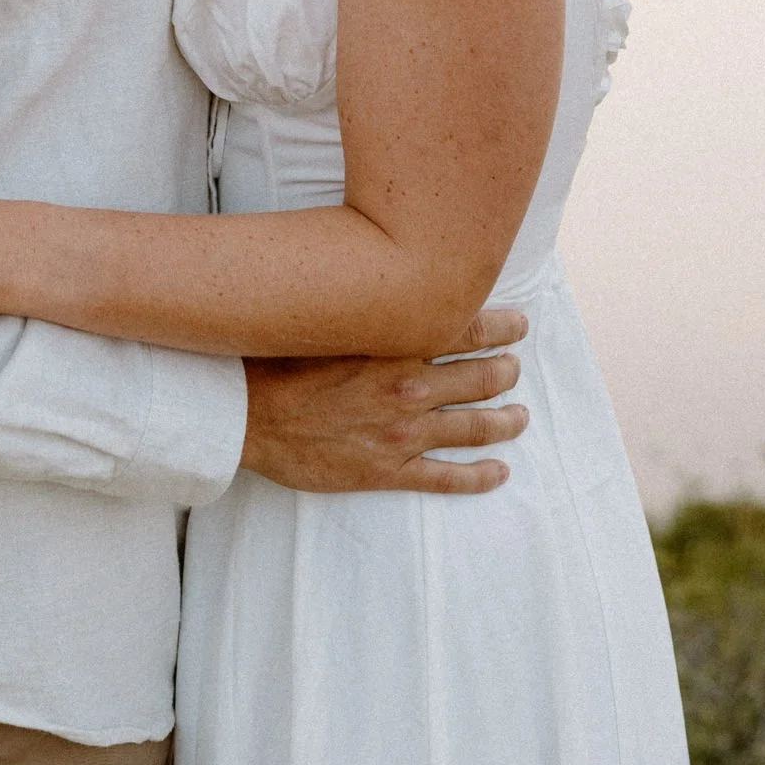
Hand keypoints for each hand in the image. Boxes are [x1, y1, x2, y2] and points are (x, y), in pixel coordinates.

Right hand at [240, 308, 528, 493]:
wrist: (245, 415)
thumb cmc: (277, 361)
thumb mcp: (329, 320)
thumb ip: (367, 309)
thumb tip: (393, 287)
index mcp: (395, 346)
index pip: (466, 330)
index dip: (501, 327)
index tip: (519, 324)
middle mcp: (409, 387)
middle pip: (479, 378)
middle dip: (505, 371)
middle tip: (515, 367)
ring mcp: (402, 432)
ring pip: (473, 427)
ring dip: (504, 422)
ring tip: (520, 417)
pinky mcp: (387, 471)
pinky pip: (445, 477)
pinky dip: (479, 477)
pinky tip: (499, 473)